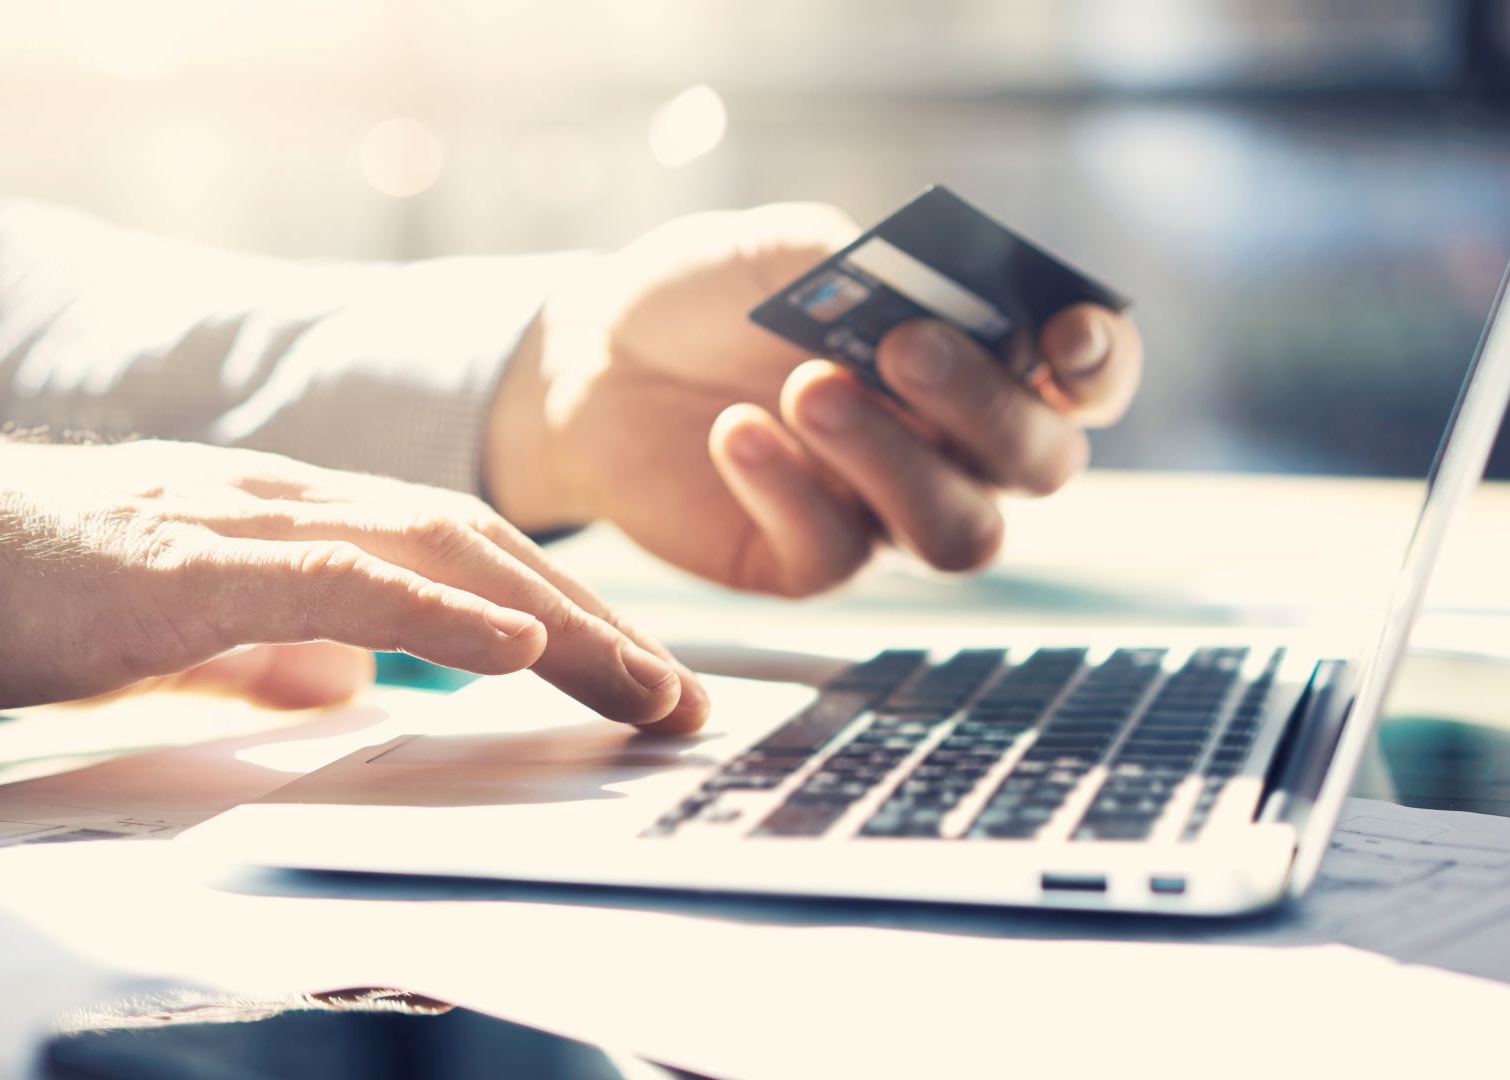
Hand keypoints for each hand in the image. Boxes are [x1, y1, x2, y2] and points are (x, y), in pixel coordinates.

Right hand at [0, 418, 706, 732]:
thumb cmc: (17, 589)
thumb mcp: (176, 632)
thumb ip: (264, 653)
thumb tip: (345, 687)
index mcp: (284, 522)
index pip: (452, 556)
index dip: (554, 611)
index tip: (628, 676)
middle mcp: (283, 504)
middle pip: (474, 549)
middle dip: (592, 624)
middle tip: (678, 695)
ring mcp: (239, 523)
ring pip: (432, 553)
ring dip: (552, 620)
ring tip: (639, 681)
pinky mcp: (187, 564)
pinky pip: (335, 578)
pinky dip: (434, 610)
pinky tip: (512, 644)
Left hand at [486, 203, 1142, 594]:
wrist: (596, 355)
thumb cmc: (710, 294)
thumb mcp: (786, 251)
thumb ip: (869, 267)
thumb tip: (932, 294)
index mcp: (978, 360)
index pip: (1084, 382)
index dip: (1098, 364)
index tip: (1065, 334)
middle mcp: (954, 449)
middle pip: (1039, 465)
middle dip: (985, 405)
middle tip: (903, 347)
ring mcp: (886, 514)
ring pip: (957, 532)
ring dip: (895, 460)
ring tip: (808, 388)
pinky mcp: (806, 562)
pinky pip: (835, 553)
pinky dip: (790, 488)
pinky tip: (735, 432)